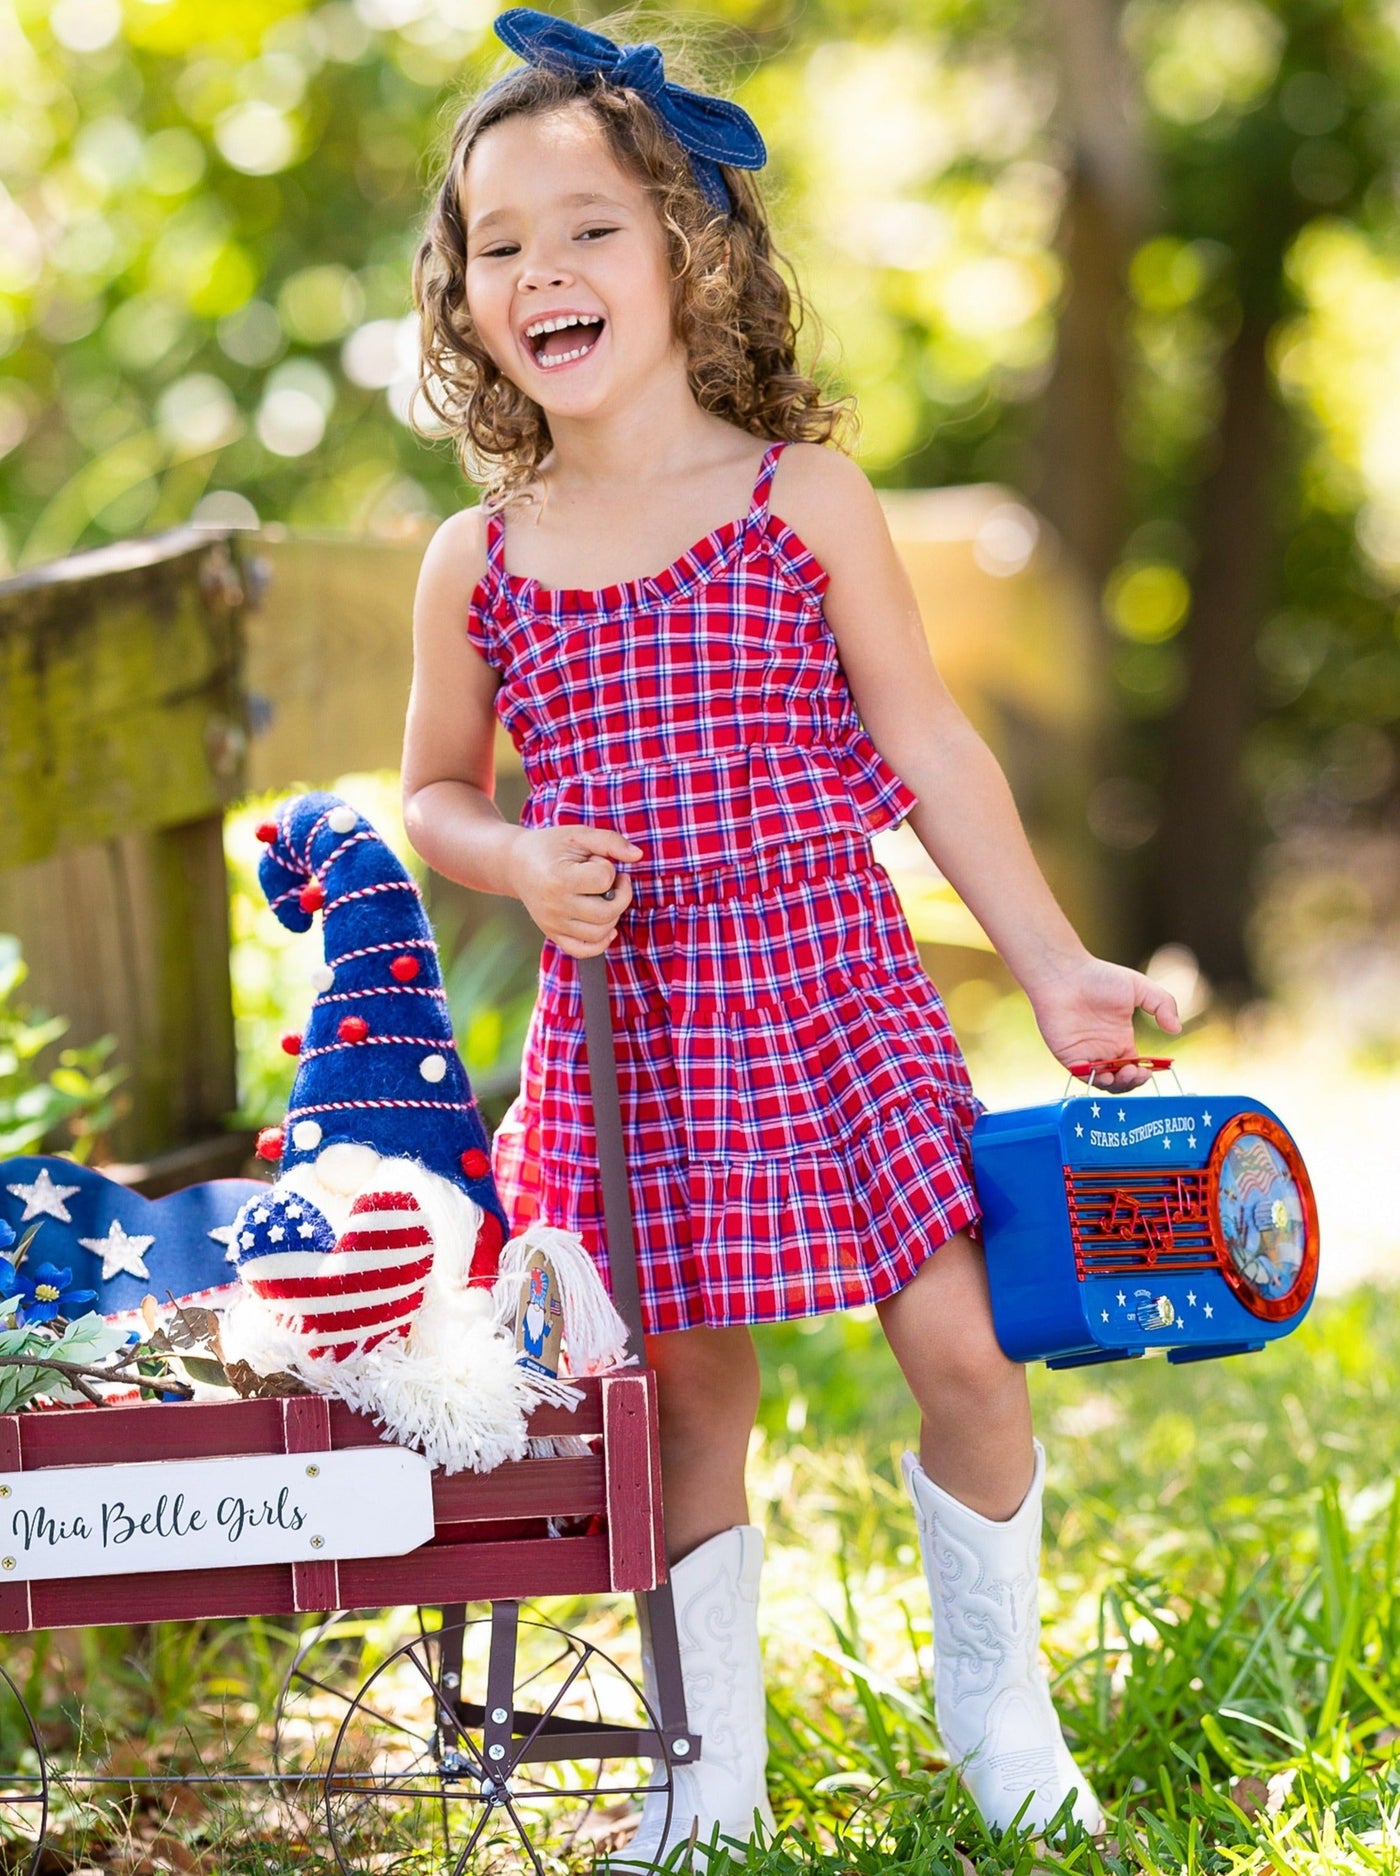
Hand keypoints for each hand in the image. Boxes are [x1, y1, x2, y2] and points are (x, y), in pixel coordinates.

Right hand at [508, 823, 641, 958]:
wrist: (515, 863)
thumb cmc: (550, 846)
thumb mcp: (578, 835)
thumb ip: (610, 841)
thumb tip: (638, 856)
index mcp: (559, 878)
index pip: (603, 880)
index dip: (608, 868)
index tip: (596, 861)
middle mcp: (554, 906)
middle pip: (606, 912)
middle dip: (621, 895)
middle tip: (614, 881)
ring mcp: (553, 923)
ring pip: (599, 933)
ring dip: (613, 915)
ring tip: (605, 898)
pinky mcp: (553, 934)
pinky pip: (582, 951)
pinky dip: (600, 943)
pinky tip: (606, 925)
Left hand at [1027, 954, 1181, 1091]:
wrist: (1064, 974)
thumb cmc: (1099, 977)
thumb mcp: (1139, 988)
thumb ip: (1162, 1005)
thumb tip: (1176, 1029)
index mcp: (1120, 1039)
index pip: (1136, 1067)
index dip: (1145, 1073)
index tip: (1152, 1070)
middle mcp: (1104, 1050)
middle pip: (1121, 1080)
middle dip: (1133, 1082)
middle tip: (1138, 1073)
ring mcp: (1086, 1054)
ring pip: (1104, 1082)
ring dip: (1118, 1084)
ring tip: (1126, 1073)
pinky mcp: (1069, 1056)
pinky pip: (1083, 1077)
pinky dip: (1095, 1081)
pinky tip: (1106, 1074)